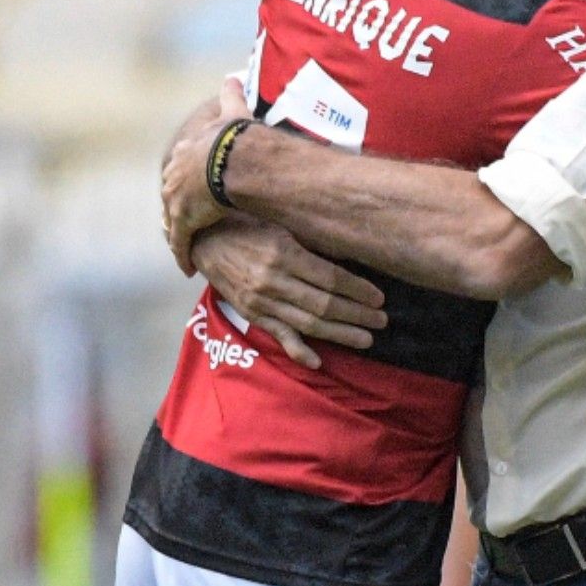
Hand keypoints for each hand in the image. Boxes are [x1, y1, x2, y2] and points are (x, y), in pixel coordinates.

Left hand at [162, 76, 249, 274]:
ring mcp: (176, 201)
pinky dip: (183, 256)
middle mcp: (174, 178)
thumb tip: (233, 75)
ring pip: (173, 222)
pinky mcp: (184, 223)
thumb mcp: (232, 112)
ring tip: (183, 246)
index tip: (189, 186)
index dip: (183, 178)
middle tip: (181, 218)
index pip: (179, 168)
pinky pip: (181, 244)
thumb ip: (231, 95)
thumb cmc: (234, 136)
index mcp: (185, 153)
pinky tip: (187, 269)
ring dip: (177, 235)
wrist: (232, 159)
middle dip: (175, 206)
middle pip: (170, 195)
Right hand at [192, 215, 387, 369]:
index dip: (358, 290)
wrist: (204, 241)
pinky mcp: (253, 314)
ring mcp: (262, 301)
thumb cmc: (247, 226)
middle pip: (324, 304)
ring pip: (308, 323)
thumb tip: (349, 251)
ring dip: (340, 333)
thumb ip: (310, 241)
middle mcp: (274, 281)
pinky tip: (318, 361)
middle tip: (382, 320)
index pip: (331, 278)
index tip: (379, 297)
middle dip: (357, 314)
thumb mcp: (281, 225)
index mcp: (285, 254)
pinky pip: (278, 335)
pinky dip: (298, 350)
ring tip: (366, 339)